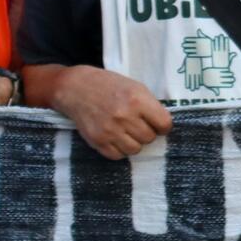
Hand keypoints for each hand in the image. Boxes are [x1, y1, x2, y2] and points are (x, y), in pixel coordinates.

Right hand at [53, 67, 172, 159]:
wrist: (76, 88)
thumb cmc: (109, 86)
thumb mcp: (135, 87)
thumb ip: (150, 106)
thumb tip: (163, 126)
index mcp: (137, 100)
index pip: (164, 124)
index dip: (163, 125)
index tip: (158, 124)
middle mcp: (124, 116)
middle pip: (149, 138)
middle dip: (146, 132)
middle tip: (137, 124)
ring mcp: (110, 130)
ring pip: (135, 149)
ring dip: (134, 142)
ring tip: (126, 131)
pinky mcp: (97, 141)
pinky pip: (118, 155)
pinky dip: (119, 149)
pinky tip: (115, 137)